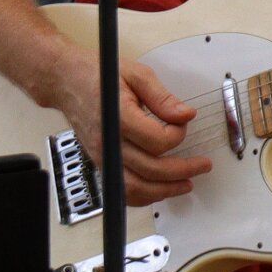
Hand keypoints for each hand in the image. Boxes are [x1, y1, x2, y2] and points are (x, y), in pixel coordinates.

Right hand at [42, 50, 208, 206]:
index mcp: (119, 117)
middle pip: (150, 169)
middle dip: (182, 170)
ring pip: (134, 188)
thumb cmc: (100, 76)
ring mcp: (103, 156)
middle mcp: (109, 142)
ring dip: (164, 190)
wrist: (68, 82)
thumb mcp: (137, 75)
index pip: (157, 141)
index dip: (178, 134)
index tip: (184, 123)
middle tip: (202, 165)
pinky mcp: (101, 162)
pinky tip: (160, 189)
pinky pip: (120, 190)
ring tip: (186, 184)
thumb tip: (185, 115)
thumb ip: (163, 97)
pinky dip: (142, 196)